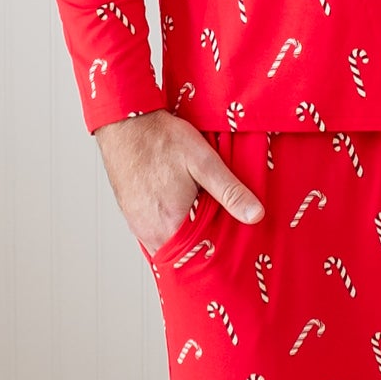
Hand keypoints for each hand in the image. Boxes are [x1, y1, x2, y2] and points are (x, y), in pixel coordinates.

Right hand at [95, 109, 263, 256]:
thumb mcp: (204, 161)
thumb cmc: (160, 139)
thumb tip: (255, 215)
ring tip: (205, 224)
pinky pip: (155, 233)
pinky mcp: (132, 215)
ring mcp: (138, 224)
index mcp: (170, 224)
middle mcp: (150, 231)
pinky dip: (171, 229)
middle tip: (223, 238)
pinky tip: (183, 213)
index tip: (234, 253)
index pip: (200, 258)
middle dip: (203, 248)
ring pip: (169, 245)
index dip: (218, 256)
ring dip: (186, 239)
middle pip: (183, 254)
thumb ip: (230, 191)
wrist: (125, 122)